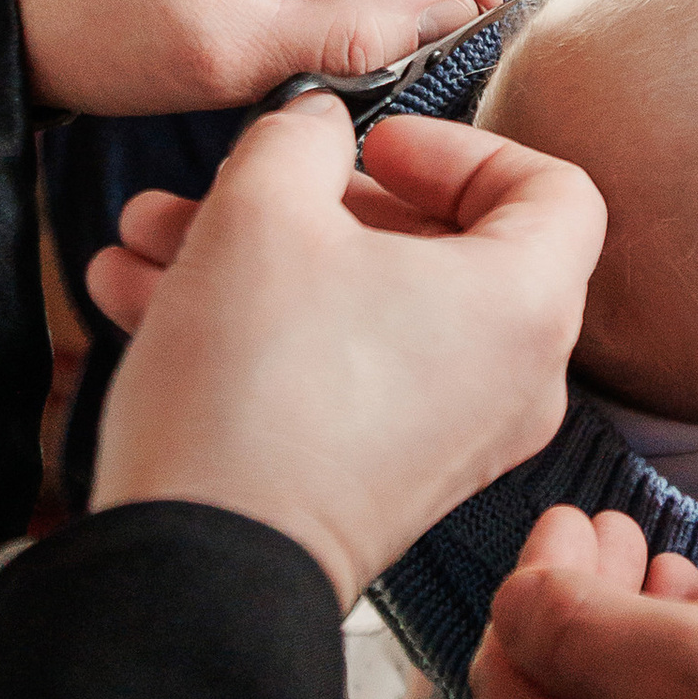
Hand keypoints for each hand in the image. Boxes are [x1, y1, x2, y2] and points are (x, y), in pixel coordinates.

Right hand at [89, 101, 604, 601]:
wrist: (199, 572)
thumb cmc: (253, 392)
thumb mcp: (261, 210)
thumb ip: (300, 135)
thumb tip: (316, 127)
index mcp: (524, 303)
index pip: (554, 188)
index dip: (463, 146)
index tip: (375, 146)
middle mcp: (510, 377)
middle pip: (440, 247)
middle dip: (316, 200)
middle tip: (241, 180)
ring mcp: (451, 437)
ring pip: (366, 306)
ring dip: (260, 257)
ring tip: (152, 234)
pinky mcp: (386, 478)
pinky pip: (341, 370)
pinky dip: (262, 326)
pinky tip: (144, 295)